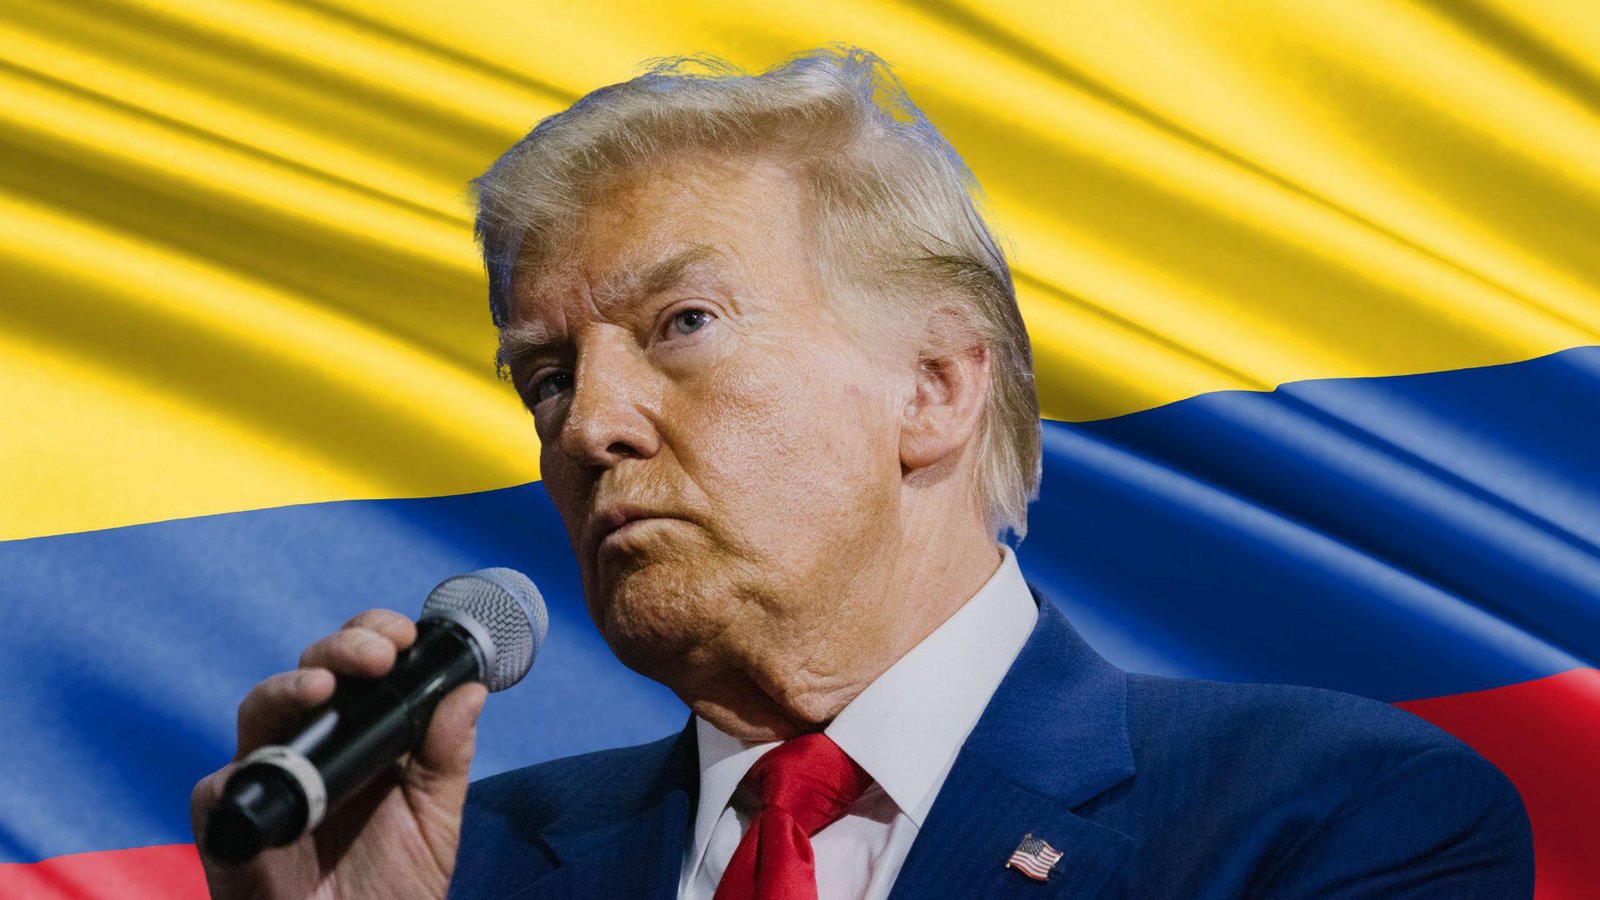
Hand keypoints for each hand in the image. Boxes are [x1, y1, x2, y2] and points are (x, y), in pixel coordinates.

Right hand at [190, 610, 488, 899]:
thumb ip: (448, 757)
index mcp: (361, 738)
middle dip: (341, 647)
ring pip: (260, 711)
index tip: (405, 634)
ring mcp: (271, 782)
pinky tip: (273, 762)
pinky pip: (220, 788)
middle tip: (379, 652)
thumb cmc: (395, 887)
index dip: (373, 636)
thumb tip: (471, 692)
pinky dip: (243, 771)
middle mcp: (312, 749)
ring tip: (324, 685)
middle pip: (309, 673)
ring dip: (289, 687)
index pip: (358, 667)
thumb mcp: (435, 817)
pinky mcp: (233, 825)